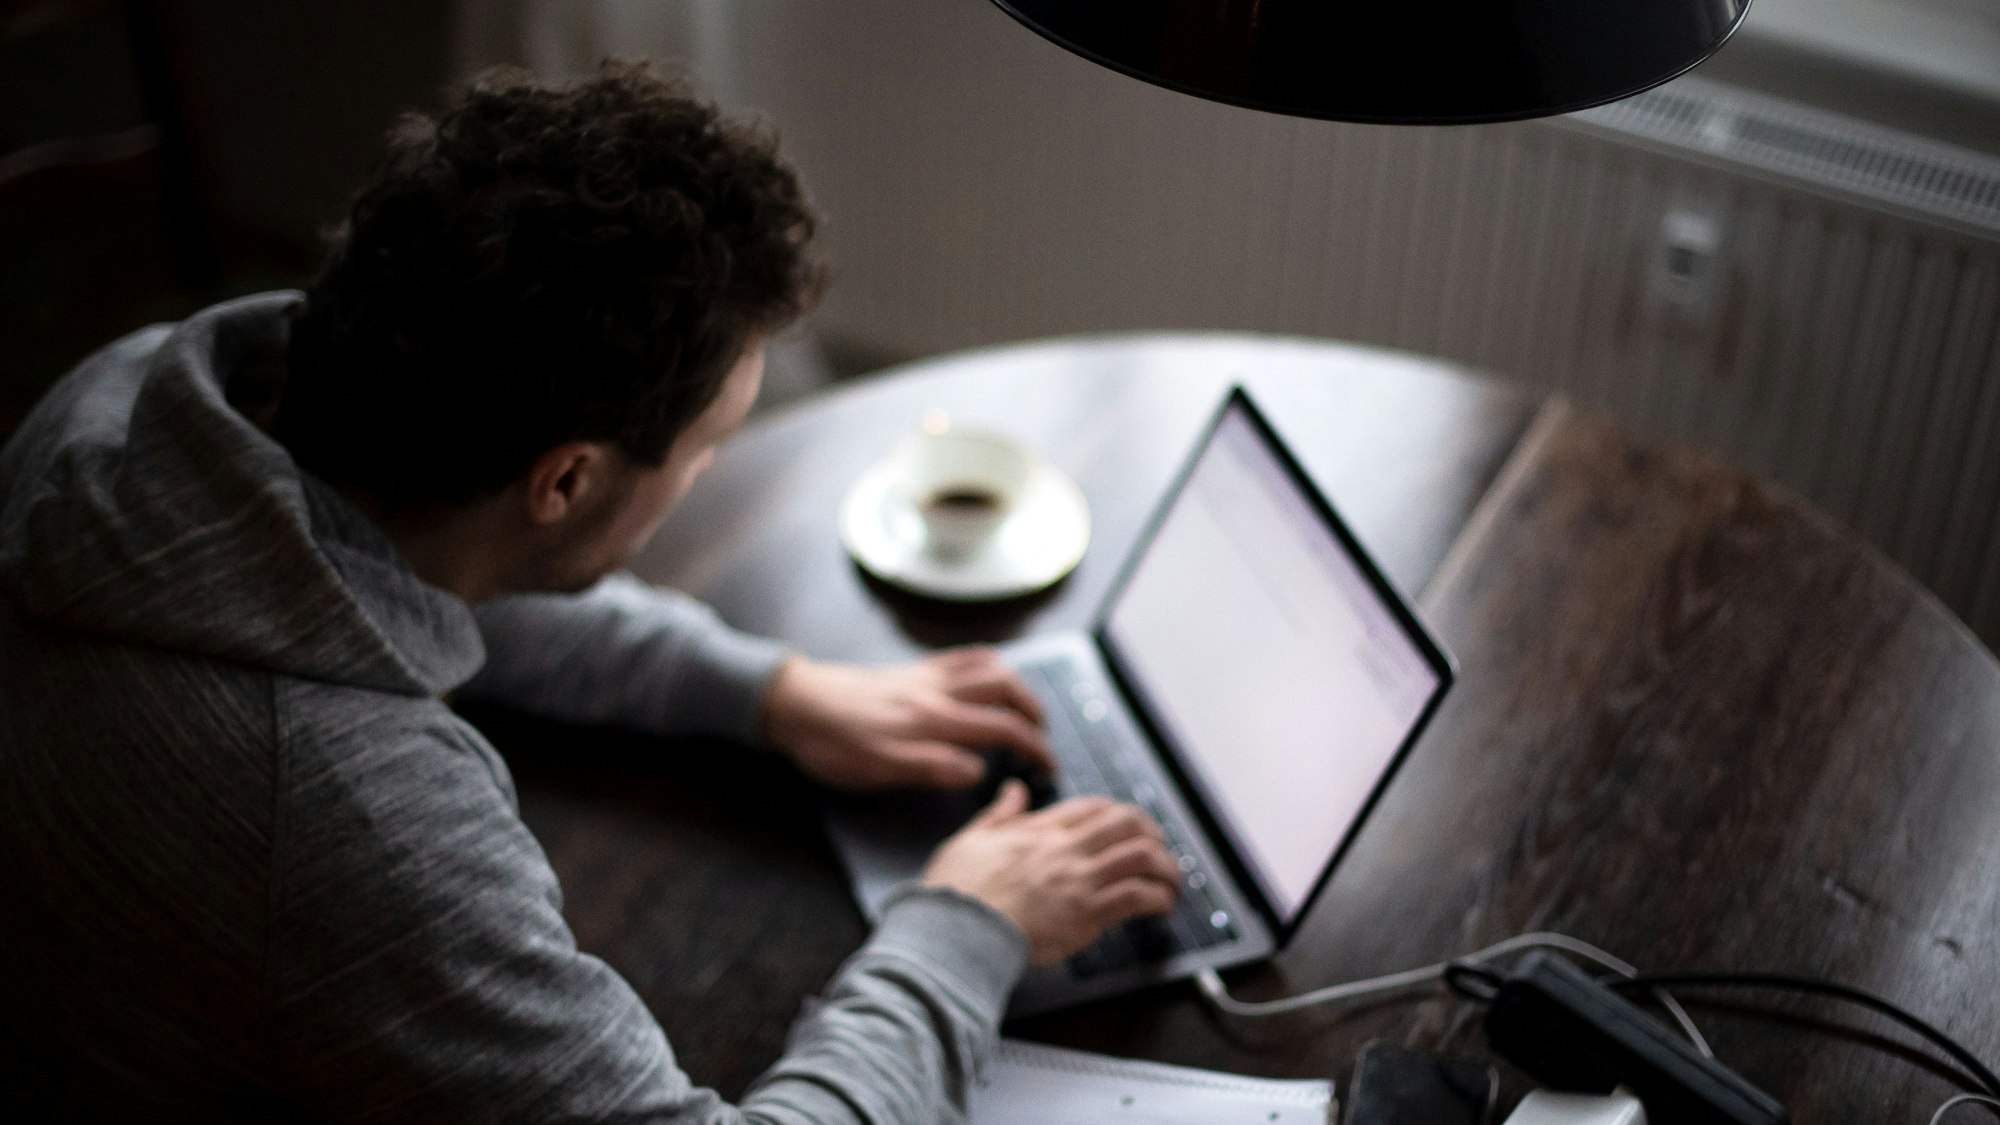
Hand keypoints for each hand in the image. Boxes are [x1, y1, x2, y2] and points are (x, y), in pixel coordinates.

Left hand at [761, 647, 1054, 790]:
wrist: (793, 702)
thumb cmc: (832, 743)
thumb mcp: (877, 769)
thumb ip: (931, 767)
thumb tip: (979, 772)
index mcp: (933, 722)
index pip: (1002, 729)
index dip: (1034, 747)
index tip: (1049, 767)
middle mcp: (936, 692)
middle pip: (1005, 690)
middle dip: (1034, 713)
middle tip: (1044, 738)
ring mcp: (925, 676)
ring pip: (988, 667)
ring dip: (1017, 686)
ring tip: (1026, 708)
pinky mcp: (911, 669)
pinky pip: (961, 656)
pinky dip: (988, 661)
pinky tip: (991, 672)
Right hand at [922, 783, 1181, 965]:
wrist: (955, 930)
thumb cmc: (957, 892)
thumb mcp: (970, 839)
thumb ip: (998, 814)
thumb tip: (1012, 790)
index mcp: (1039, 830)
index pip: (1094, 807)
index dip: (1118, 813)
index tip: (1128, 826)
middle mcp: (1065, 849)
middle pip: (1128, 822)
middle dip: (1152, 833)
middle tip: (1158, 850)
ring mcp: (1078, 879)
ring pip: (1141, 856)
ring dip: (1165, 867)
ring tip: (1170, 882)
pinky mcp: (1087, 913)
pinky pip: (1136, 896)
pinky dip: (1157, 898)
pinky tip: (1162, 905)